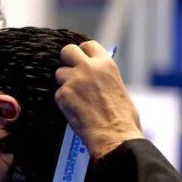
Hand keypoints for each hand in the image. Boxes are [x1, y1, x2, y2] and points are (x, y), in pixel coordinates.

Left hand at [55, 41, 143, 159]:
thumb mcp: (119, 88)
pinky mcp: (63, 95)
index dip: (83, 53)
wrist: (115, 136)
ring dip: (65, 84)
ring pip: (59, 74)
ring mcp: (74, 80)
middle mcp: (88, 68)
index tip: (81, 60)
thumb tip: (96, 76)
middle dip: (67, 61)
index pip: (87, 45)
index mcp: (106, 64)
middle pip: (67, 51)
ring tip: (77, 99)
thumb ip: (104, 77)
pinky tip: (75, 111)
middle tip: (71, 73)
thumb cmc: (123, 118)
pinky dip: (64, 102)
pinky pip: (58, 94)